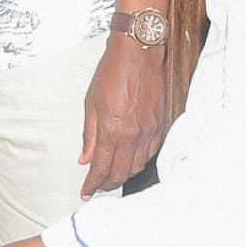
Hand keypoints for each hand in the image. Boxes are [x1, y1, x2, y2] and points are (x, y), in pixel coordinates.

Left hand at [78, 32, 167, 197]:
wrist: (138, 54)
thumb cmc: (112, 73)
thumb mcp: (91, 103)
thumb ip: (89, 135)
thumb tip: (85, 158)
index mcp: (111, 130)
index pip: (101, 168)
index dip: (92, 184)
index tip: (86, 192)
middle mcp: (132, 135)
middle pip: (120, 172)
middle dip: (108, 183)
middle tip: (99, 185)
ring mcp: (148, 131)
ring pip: (137, 166)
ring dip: (124, 174)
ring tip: (113, 174)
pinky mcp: (160, 125)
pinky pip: (151, 152)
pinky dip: (140, 161)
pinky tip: (132, 160)